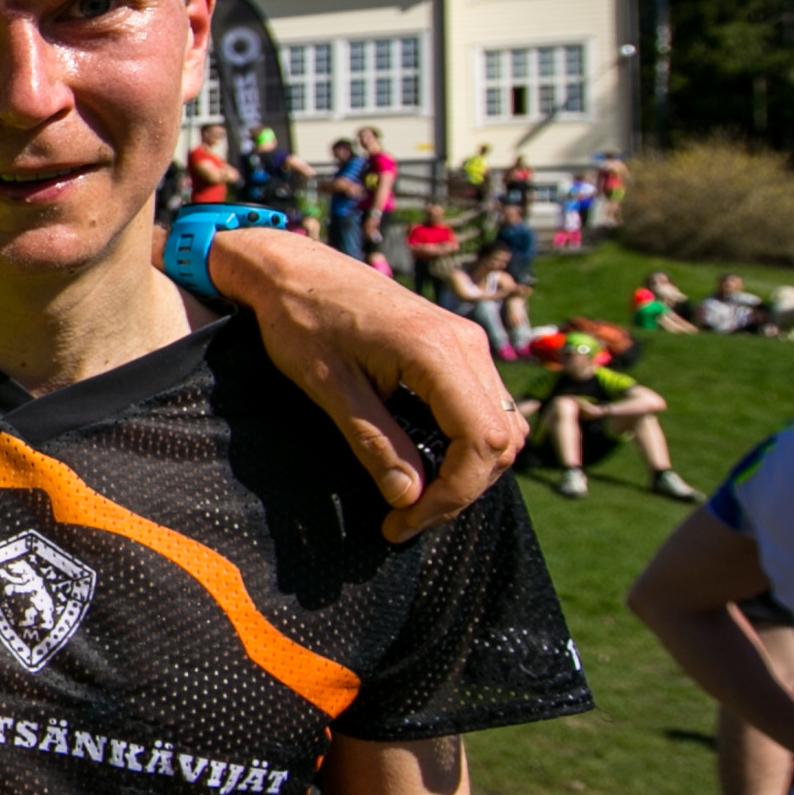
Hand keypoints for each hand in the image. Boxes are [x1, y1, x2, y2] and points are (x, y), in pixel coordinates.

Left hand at [209, 231, 522, 541]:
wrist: (294, 270)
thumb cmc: (301, 322)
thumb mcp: (330, 388)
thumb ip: (373, 442)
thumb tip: (408, 498)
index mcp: (437, 351)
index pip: (480, 442)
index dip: (452, 495)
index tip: (404, 524)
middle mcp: (466, 343)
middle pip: (500, 440)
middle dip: (460, 490)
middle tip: (404, 521)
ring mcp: (467, 342)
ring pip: (499, 426)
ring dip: (467, 470)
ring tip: (414, 500)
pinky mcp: (457, 346)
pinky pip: (484, 407)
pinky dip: (465, 444)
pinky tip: (424, 463)